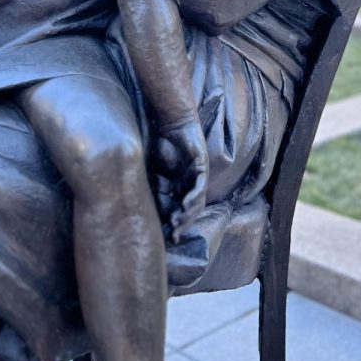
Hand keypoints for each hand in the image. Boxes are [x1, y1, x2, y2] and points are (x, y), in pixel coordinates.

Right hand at [153, 118, 207, 243]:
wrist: (170, 123)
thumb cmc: (163, 145)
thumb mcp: (157, 173)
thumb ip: (160, 191)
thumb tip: (159, 213)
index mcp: (182, 186)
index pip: (182, 211)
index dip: (176, 224)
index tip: (169, 237)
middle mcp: (192, 183)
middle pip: (192, 210)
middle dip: (183, 223)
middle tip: (174, 235)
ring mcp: (199, 175)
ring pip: (198, 201)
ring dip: (188, 213)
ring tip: (177, 222)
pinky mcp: (202, 166)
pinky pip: (200, 185)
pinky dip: (194, 196)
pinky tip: (186, 205)